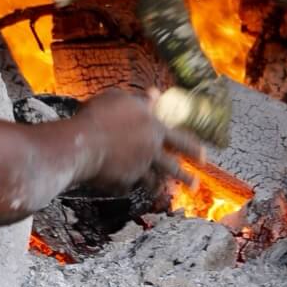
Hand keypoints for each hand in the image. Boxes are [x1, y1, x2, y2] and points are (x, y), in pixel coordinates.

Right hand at [69, 88, 206, 194]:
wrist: (83, 143)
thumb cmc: (99, 115)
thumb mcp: (120, 99)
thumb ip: (141, 100)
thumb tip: (155, 94)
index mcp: (154, 128)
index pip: (179, 138)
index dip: (192, 147)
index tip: (204, 155)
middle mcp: (151, 150)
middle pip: (172, 166)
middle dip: (185, 176)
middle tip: (196, 184)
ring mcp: (138, 168)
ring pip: (154, 180)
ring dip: (160, 187)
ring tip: (165, 192)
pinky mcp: (124, 181)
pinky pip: (130, 186)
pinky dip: (132, 187)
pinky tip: (132, 189)